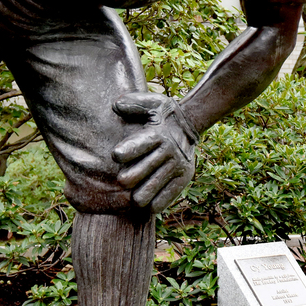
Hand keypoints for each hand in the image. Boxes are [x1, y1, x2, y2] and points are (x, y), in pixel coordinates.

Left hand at [111, 92, 198, 213]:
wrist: (189, 124)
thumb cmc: (163, 114)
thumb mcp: (151, 102)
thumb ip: (133, 103)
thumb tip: (116, 106)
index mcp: (157, 134)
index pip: (139, 145)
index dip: (125, 152)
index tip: (116, 155)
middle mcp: (168, 151)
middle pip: (138, 174)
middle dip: (126, 179)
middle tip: (123, 179)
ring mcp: (176, 167)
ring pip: (148, 191)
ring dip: (137, 195)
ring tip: (134, 194)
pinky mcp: (183, 179)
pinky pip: (164, 199)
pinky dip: (153, 204)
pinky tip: (148, 201)